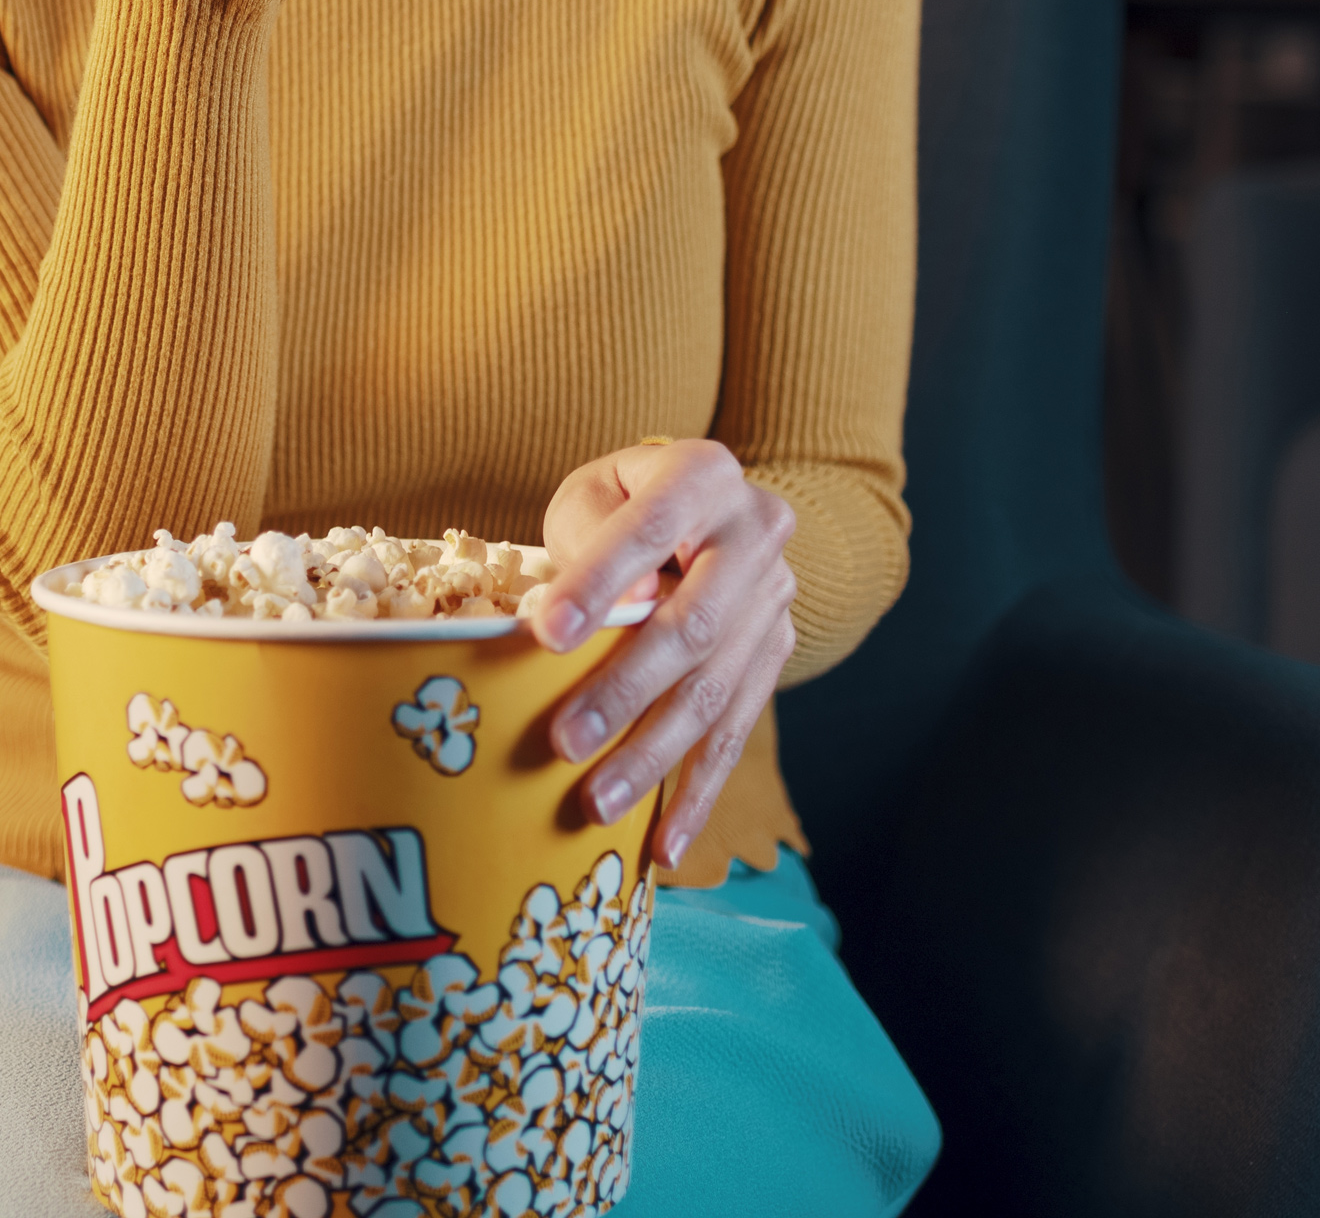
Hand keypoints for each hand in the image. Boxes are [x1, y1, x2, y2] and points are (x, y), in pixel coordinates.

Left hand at [530, 438, 799, 871]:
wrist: (706, 510)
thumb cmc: (624, 503)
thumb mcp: (595, 491)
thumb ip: (592, 536)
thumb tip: (618, 601)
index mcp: (704, 475)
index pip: (649, 527)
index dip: (599, 581)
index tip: (545, 632)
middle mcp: (755, 534)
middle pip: (693, 625)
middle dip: (625, 690)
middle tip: (563, 743)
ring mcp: (773, 601)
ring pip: (716, 691)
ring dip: (655, 756)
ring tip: (597, 803)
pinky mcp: (774, 656)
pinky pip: (736, 733)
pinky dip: (697, 793)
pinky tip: (665, 844)